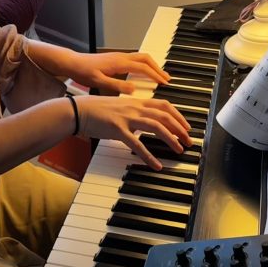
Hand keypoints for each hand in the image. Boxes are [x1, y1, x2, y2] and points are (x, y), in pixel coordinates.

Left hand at [68, 51, 170, 94]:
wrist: (72, 62)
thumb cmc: (83, 72)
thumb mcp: (99, 82)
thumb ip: (117, 86)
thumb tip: (134, 89)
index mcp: (119, 63)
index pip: (142, 68)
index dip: (155, 75)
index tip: (164, 83)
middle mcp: (121, 57)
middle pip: (145, 59)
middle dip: (158, 68)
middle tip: (167, 78)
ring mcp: (119, 56)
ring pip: (141, 57)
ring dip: (152, 65)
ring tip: (159, 76)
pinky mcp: (115, 58)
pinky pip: (135, 59)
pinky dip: (144, 65)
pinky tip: (143, 73)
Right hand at [74, 95, 191, 170]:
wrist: (78, 110)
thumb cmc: (96, 109)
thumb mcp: (119, 106)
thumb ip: (134, 111)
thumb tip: (145, 119)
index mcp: (136, 101)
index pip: (164, 105)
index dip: (178, 115)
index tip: (186, 125)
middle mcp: (134, 108)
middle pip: (165, 116)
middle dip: (180, 128)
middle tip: (189, 140)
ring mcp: (126, 118)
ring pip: (156, 127)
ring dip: (171, 139)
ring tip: (179, 149)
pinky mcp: (117, 130)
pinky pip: (137, 145)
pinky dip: (149, 156)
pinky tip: (156, 165)